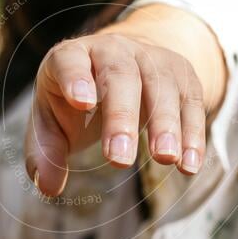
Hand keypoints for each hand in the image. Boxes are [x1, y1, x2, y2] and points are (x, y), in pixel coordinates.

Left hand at [24, 4, 226, 196]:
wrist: (123, 64)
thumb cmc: (77, 100)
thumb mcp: (52, 120)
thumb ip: (45, 152)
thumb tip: (48, 188)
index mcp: (72, 56)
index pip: (70, 61)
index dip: (75, 78)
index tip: (81, 102)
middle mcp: (113, 50)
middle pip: (120, 76)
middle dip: (121, 117)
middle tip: (119, 160)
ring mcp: (152, 59)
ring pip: (161, 86)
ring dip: (165, 124)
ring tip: (164, 159)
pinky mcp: (182, 75)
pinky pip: (191, 102)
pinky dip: (192, 133)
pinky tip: (189, 165)